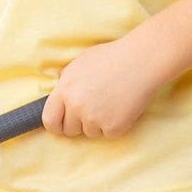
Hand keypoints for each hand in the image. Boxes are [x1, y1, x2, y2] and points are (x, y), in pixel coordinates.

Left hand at [41, 37, 163, 138]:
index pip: (49, 120)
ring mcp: (95, 118)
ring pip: (90, 132)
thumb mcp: (79, 64)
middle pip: (70, 130)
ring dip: (98, 123)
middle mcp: (77, 107)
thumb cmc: (111, 58)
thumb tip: (59, 99)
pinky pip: (109, 134)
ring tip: (111, 102)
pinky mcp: (114, 127)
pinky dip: (115, 125)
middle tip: (94, 108)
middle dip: (79, 123)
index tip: (62, 125)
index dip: (55, 125)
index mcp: (65, 90)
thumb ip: (66, 83)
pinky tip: (122, 107)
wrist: (142, 61)